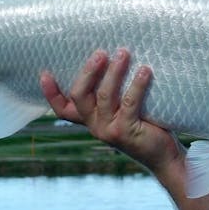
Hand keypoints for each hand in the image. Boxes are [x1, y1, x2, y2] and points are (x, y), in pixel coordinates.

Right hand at [41, 48, 184, 181]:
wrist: (164, 156)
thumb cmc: (146, 126)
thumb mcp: (124, 110)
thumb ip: (115, 94)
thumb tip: (117, 55)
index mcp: (90, 120)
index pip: (62, 109)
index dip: (50, 93)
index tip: (44, 73)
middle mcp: (95, 126)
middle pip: (79, 96)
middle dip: (88, 72)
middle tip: (101, 53)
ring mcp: (109, 130)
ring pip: (104, 96)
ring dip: (114, 72)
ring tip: (124, 53)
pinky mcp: (126, 132)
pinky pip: (129, 103)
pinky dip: (136, 85)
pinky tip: (145, 71)